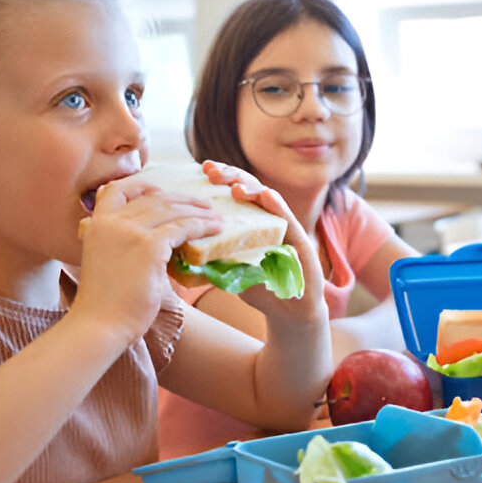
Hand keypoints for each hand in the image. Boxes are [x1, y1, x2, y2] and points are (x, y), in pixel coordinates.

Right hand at [72, 178, 222, 340]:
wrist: (99, 325)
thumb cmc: (105, 305)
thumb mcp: (107, 263)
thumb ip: (125, 248)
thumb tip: (159, 244)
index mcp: (97, 225)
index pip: (116, 191)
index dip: (140, 187)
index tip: (159, 190)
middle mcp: (112, 222)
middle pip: (152, 198)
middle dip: (181, 199)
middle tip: (202, 204)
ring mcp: (130, 231)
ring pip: (170, 209)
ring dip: (197, 211)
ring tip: (215, 216)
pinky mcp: (149, 245)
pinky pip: (182, 227)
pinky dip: (201, 225)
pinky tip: (215, 228)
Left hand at [202, 160, 327, 322]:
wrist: (290, 312)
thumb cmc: (260, 288)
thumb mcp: (229, 272)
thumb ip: (212, 259)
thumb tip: (181, 252)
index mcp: (248, 220)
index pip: (232, 192)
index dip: (219, 179)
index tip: (202, 170)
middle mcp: (266, 218)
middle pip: (248, 187)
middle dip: (230, 176)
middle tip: (212, 172)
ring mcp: (284, 226)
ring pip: (268, 197)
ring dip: (251, 188)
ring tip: (236, 188)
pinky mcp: (300, 240)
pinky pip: (287, 218)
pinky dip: (277, 206)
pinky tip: (267, 197)